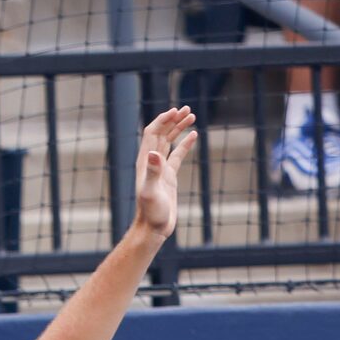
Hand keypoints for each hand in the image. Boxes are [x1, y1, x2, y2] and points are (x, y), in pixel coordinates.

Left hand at [133, 105, 197, 240]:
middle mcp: (151, 163)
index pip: (152, 133)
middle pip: (161, 134)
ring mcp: (160, 169)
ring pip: (169, 142)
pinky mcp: (169, 177)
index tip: (176, 111)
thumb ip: (153, 172)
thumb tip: (154, 153)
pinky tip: (194, 135)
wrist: (153, 229)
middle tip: (187, 109)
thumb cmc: (151, 213)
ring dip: (178, 128)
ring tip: (192, 115)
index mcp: (145, 162)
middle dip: (173, 120)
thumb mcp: (152, 192)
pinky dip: (185, 144)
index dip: (163, 120)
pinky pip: (177, 155)